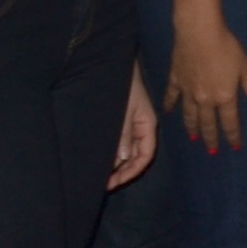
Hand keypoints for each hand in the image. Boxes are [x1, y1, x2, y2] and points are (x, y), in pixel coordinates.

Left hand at [108, 70, 157, 189]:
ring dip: (116, 165)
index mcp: (147, 125)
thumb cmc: (122, 84)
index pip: (145, 156)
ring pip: (127, 152)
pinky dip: (112, 154)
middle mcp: (142, 128)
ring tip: (100, 175)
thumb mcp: (123, 109)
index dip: (131, 172)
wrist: (112, 63)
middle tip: (103, 184)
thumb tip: (121, 160)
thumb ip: (123, 134)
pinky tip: (101, 159)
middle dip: (122, 172)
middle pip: (136, 157)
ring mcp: (132, 124)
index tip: (114, 183)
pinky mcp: (121, 121)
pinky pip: (120, 143)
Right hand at [166, 21, 246, 150]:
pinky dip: (170, 105)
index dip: (232, 136)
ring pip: (189, 115)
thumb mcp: (245, 67)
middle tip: (211, 152)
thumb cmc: (227, 47)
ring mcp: (188, 91)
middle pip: (208, 123)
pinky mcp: (175, 80)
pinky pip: (171, 97)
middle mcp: (205, 99)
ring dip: (192, 128)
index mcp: (225, 97)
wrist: (198, 32)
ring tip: (193, 139)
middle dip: (211, 138)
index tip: (234, 148)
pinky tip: (168, 113)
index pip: (230, 122)